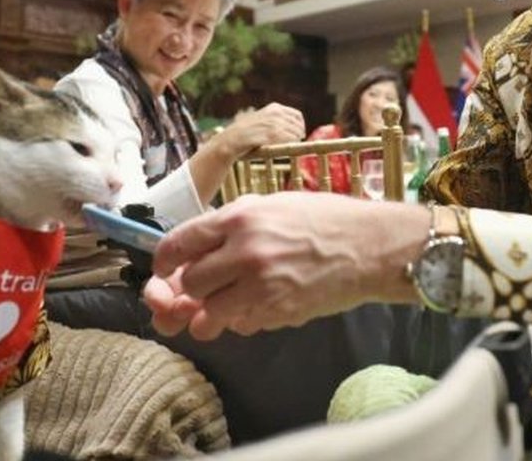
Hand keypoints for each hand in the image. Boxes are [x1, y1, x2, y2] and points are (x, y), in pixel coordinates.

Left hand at [146, 193, 426, 339]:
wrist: (368, 247)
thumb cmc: (322, 219)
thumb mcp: (271, 204)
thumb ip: (229, 225)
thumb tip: (193, 250)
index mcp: (239, 219)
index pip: (178, 244)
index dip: (164, 261)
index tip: (164, 269)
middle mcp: (244, 252)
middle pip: (189, 284)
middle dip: (190, 288)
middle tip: (201, 287)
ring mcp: (261, 287)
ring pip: (207, 314)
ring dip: (209, 313)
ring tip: (221, 304)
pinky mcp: (277, 313)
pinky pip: (239, 326)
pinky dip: (239, 321)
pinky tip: (256, 305)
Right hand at [215, 103, 304, 158]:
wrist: (232, 139)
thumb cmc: (245, 132)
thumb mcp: (261, 119)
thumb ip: (275, 119)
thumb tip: (293, 127)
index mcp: (274, 108)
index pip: (297, 115)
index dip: (301, 124)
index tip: (301, 133)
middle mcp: (275, 114)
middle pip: (297, 125)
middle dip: (299, 133)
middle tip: (298, 140)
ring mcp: (273, 124)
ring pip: (295, 132)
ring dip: (295, 139)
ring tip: (292, 144)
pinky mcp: (271, 135)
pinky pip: (288, 139)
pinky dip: (290, 143)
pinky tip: (287, 147)